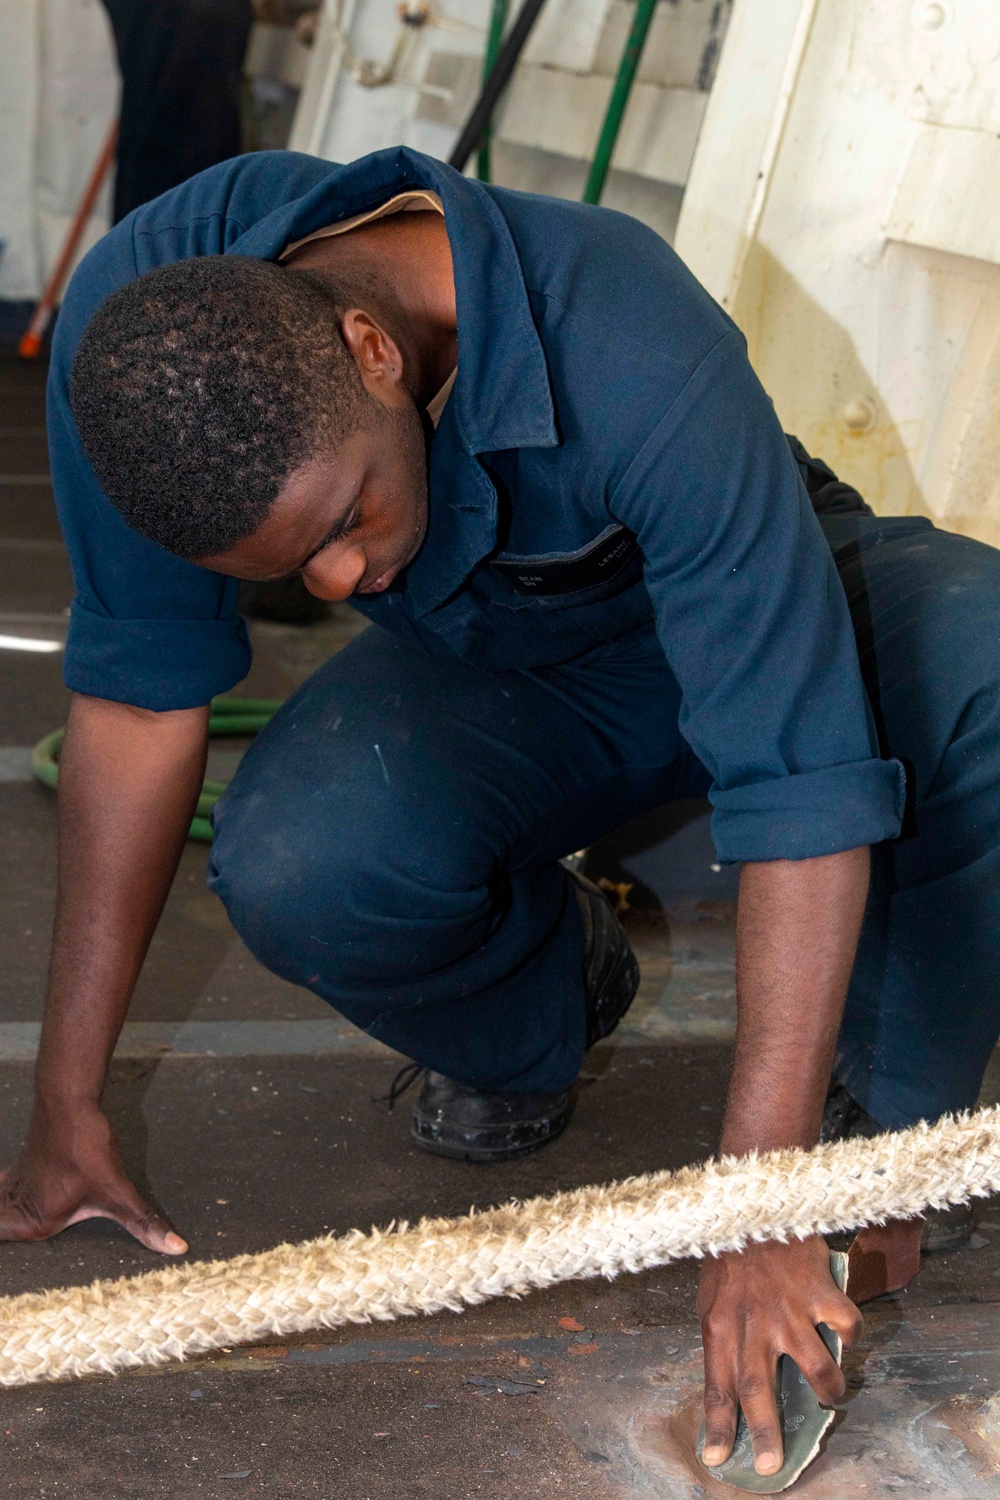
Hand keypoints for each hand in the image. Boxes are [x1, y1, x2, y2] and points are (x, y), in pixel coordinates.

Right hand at [0, 1100, 187, 1254]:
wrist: (68, 1103)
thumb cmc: (87, 1147)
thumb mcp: (119, 1190)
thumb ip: (144, 1222)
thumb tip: (178, 1247)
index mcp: (39, 1221)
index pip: (7, 1240)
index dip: (9, 1237)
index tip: (8, 1258)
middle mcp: (21, 1206)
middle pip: (5, 1229)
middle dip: (10, 1231)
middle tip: (21, 1238)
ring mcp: (17, 1185)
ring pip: (4, 1210)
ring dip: (9, 1219)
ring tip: (29, 1215)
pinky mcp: (20, 1169)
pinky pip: (3, 1190)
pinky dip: (4, 1196)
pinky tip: (11, 1194)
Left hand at [697, 1235, 861, 1476]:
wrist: (753, 1201)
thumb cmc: (730, 1253)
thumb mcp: (713, 1297)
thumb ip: (724, 1336)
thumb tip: (730, 1379)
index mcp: (720, 1325)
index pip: (716, 1385)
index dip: (717, 1424)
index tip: (718, 1459)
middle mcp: (753, 1323)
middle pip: (758, 1389)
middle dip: (766, 1432)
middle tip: (772, 1464)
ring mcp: (788, 1308)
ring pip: (815, 1368)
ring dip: (827, 1391)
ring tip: (831, 1397)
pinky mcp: (819, 1290)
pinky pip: (846, 1326)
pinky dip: (851, 1337)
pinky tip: (846, 1335)